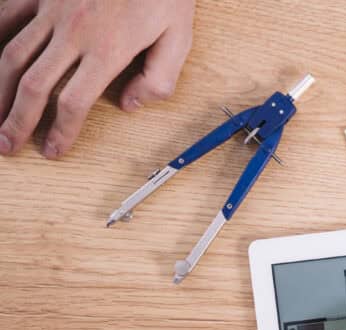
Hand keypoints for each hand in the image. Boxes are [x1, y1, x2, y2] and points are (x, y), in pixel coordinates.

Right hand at [0, 0, 194, 158]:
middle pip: (34, 85)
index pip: (74, 103)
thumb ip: (158, 79)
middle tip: (7, 145)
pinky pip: (7, 14)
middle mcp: (73, 32)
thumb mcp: (178, 38)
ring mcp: (52, 9)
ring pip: (11, 54)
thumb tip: (129, 106)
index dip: (60, 131)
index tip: (53, 150)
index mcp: (107, 50)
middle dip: (17, 120)